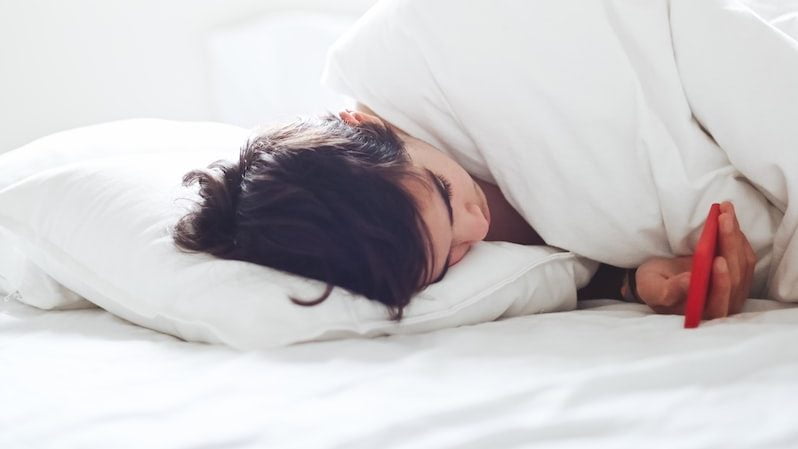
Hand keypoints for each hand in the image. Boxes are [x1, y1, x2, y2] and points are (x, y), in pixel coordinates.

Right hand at [634, 202, 755, 318]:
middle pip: (735, 278)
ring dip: (735, 236)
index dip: (721, 283)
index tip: (717, 260)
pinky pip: (745, 257)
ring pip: (743, 264)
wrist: (661, 279)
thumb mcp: (651, 288)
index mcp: (700, 313)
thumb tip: (689, 281)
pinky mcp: (738, 276)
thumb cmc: (654, 286)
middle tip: (723, 219)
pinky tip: (729, 218)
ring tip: (726, 211)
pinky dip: (738, 236)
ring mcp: (733, 291)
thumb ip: (667, 290)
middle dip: (730, 246)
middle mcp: (722, 306)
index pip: (718, 302)